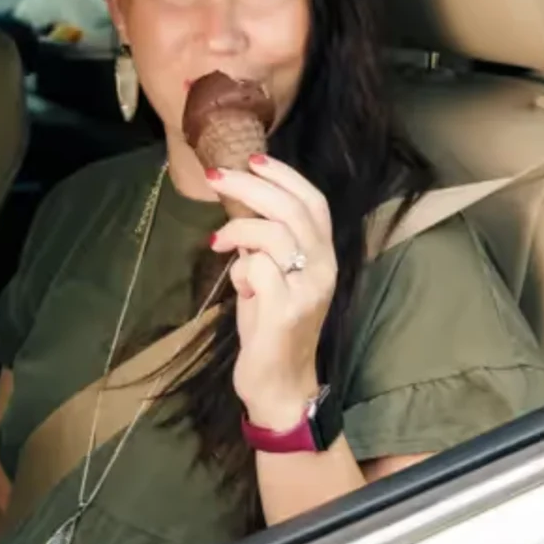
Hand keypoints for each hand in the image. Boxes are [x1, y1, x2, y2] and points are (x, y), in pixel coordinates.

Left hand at [206, 153, 334, 427]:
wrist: (281, 384)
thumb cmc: (272, 327)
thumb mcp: (274, 277)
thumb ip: (267, 243)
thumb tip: (241, 205)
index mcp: (324, 256)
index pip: (313, 202)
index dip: (284, 176)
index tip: (253, 159)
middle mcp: (323, 269)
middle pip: (292, 210)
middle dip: (251, 186)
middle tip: (218, 178)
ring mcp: (307, 290)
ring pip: (275, 235)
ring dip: (239, 230)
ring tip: (219, 243)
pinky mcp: (286, 311)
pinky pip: (258, 269)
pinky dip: (240, 271)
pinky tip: (238, 288)